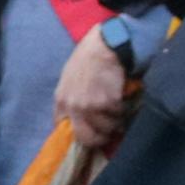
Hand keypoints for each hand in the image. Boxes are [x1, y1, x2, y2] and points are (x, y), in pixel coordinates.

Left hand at [56, 28, 137, 152]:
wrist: (104, 46)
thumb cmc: (87, 59)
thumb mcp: (68, 80)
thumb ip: (69, 100)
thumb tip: (75, 120)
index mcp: (61, 101)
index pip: (63, 130)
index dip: (77, 136)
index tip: (88, 135)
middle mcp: (74, 107)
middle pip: (87, 138)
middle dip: (99, 138)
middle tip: (108, 133)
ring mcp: (91, 106)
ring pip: (107, 128)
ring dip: (115, 121)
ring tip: (116, 109)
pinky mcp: (109, 103)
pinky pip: (119, 115)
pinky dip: (123, 109)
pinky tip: (121, 98)